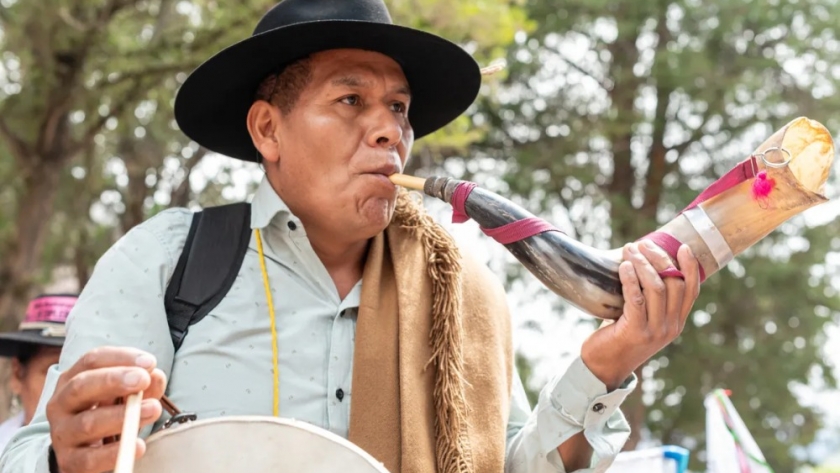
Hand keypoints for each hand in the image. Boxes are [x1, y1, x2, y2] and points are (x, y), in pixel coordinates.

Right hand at [46, 347, 166, 472]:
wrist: (83, 453)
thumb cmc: (108, 413)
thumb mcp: (123, 395)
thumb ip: (143, 384)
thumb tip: (156, 375)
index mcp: (73, 379)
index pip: (92, 360)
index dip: (121, 358)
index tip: (150, 362)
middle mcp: (61, 403)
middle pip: (82, 385)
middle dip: (114, 380)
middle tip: (144, 379)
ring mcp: (63, 433)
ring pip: (88, 423)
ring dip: (122, 415)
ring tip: (153, 409)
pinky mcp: (69, 461)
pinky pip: (90, 458)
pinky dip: (114, 452)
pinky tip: (138, 445)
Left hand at [581, 241, 699, 389]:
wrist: (603, 367)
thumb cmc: (618, 336)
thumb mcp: (640, 318)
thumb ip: (648, 299)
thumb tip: (642, 263)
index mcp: (676, 322)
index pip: (691, 290)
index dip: (690, 267)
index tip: (683, 247)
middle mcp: (670, 327)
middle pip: (674, 283)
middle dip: (659, 258)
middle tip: (642, 244)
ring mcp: (654, 331)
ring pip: (656, 287)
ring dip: (643, 264)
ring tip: (630, 250)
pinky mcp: (635, 331)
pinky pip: (636, 299)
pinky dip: (631, 279)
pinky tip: (624, 266)